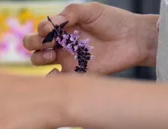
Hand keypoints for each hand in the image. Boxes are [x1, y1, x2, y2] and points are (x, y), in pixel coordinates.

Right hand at [23, 3, 157, 74]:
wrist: (134, 39)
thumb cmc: (114, 21)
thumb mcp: (92, 10)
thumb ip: (71, 12)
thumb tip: (51, 23)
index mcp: (64, 28)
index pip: (40, 29)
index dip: (41, 30)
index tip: (50, 29)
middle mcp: (62, 44)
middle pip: (34, 46)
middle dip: (33, 44)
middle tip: (48, 44)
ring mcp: (68, 60)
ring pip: (40, 61)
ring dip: (39, 58)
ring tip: (52, 55)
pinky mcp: (77, 74)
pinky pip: (56, 80)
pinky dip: (50, 78)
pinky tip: (57, 72)